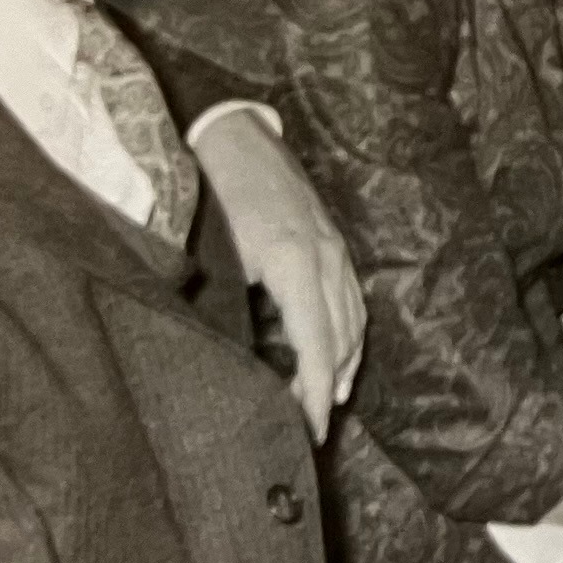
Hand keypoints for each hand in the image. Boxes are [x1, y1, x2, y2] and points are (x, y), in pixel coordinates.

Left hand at [188, 111, 361, 437]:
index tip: (309, 430)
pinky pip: (351, 297)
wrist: (228, 131)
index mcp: (295, 263)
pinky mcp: (331, 239)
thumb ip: (225, 306)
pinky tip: (340, 352)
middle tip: (311, 429)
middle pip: (342, 337)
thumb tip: (227, 362)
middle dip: (330, 387)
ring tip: (330, 401)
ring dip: (345, 363)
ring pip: (353, 318)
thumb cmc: (210, 190)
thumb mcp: (212, 254)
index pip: (318, 346)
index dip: (316, 393)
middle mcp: (326, 257)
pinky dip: (349, 332)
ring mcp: (334, 246)